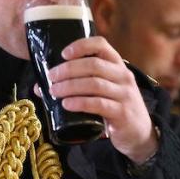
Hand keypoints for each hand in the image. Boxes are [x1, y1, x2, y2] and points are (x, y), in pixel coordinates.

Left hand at [48, 37, 157, 163]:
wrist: (139, 133)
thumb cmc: (115, 108)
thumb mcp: (103, 91)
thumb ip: (78, 86)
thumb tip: (40, 87)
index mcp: (117, 65)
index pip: (101, 45)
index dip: (81, 45)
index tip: (63, 53)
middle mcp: (123, 76)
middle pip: (94, 65)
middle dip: (68, 69)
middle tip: (51, 77)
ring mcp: (124, 94)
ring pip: (95, 84)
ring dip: (70, 86)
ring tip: (53, 91)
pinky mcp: (122, 113)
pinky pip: (99, 104)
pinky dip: (80, 103)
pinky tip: (67, 104)